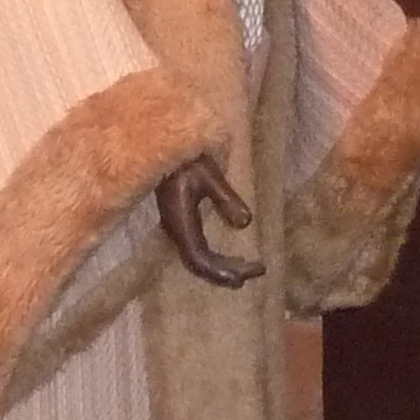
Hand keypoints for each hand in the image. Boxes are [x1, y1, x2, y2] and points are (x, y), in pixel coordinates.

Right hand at [157, 153, 261, 285]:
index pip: (200, 259)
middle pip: (199, 264)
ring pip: (196, 259)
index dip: (224, 270)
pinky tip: (228, 256)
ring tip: (246, 271)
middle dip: (226, 273)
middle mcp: (176, 230)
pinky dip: (214, 258)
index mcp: (180, 222)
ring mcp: (176, 228)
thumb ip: (226, 198)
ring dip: (220, 268)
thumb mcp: (209, 174)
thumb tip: (245, 223)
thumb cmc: (186, 159)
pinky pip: (196, 249)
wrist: (162, 147)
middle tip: (257, 271)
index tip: (252, 270)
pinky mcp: (180, 222)